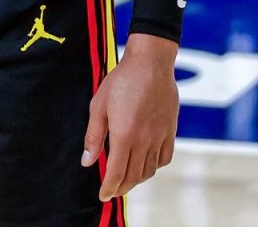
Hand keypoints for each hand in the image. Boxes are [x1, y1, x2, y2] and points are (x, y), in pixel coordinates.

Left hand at [81, 34, 178, 201]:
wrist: (150, 63)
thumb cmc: (121, 80)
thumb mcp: (99, 106)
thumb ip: (94, 136)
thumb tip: (87, 161)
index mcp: (124, 135)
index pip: (117, 173)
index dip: (109, 188)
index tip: (103, 195)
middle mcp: (144, 140)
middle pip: (133, 176)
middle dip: (121, 187)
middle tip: (112, 190)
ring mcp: (159, 136)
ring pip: (149, 170)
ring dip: (137, 179)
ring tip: (127, 179)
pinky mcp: (170, 130)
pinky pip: (164, 158)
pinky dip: (154, 166)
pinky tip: (146, 163)